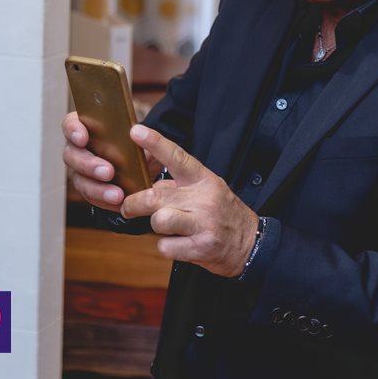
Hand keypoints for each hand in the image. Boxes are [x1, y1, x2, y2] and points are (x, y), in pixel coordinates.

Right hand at [61, 111, 161, 211]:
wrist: (146, 165)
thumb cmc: (138, 144)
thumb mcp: (142, 136)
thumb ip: (139, 134)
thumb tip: (139, 133)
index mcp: (86, 129)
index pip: (70, 124)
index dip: (73, 130)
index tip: (83, 138)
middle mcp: (78, 149)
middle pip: (71, 155)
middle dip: (88, 164)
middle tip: (108, 172)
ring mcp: (80, 171)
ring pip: (80, 180)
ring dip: (97, 188)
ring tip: (117, 194)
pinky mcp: (89, 189)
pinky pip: (91, 197)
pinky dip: (105, 201)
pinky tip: (119, 203)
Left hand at [123, 124, 258, 277]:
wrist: (250, 242)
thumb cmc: (222, 213)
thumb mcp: (206, 190)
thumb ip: (177, 185)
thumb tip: (148, 183)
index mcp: (203, 180)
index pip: (177, 157)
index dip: (155, 143)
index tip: (136, 131)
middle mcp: (203, 198)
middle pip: (157, 195)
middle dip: (134, 203)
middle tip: (127, 208)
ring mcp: (203, 223)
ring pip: (160, 220)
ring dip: (156, 226)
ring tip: (165, 228)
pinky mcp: (201, 247)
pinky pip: (166, 247)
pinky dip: (166, 247)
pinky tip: (179, 244)